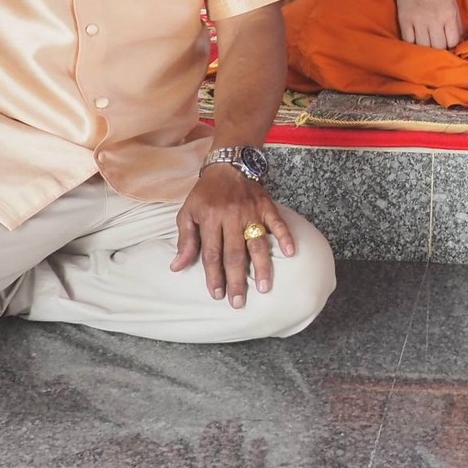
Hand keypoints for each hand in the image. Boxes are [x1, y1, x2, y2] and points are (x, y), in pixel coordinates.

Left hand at [173, 163, 296, 307]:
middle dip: (237, 280)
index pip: (212, 253)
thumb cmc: (205, 193)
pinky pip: (277, 222)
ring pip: (257, 242)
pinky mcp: (266, 205)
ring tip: (265, 287)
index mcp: (210, 219)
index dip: (214, 276)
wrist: (228, 164)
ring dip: (262, 266)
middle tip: (239, 302)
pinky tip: (290, 253)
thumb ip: (185, 241)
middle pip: (235, 253)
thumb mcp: (188, 213)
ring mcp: (251, 211)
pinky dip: (285, 236)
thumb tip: (177, 267)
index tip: (217, 295)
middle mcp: (231, 217)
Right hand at [395, 0, 464, 48]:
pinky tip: (415, 40)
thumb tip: (459, 40)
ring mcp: (418, 20)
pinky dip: (412, 44)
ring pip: (423, 46)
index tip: (449, 43)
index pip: (453, 41)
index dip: (452, 45)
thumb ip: (456, 22)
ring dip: (426, 48)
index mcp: (449, 13)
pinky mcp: (404, 20)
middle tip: (438, 45)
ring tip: (427, 43)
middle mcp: (434, 19)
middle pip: (439, 46)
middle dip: (440, 48)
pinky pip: (408, 41)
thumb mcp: (452, 1)